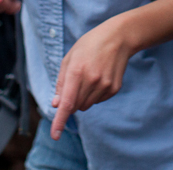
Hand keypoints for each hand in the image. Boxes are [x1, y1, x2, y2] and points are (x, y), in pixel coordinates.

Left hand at [49, 15, 135, 140]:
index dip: (59, 120)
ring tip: (89, 77)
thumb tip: (56, 105)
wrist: (118, 38)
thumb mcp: (69, 58)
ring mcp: (105, 85)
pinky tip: (99, 77)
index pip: (66, 103)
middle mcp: (91, 80)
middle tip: (75, 83)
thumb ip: (61, 82)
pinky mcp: (114, 88)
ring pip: (86, 106)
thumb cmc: (89, 46)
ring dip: (83, 98)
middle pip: (75, 106)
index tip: (55, 135)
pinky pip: (98, 101)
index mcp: (76, 71)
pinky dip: (94, 94)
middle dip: (70, 101)